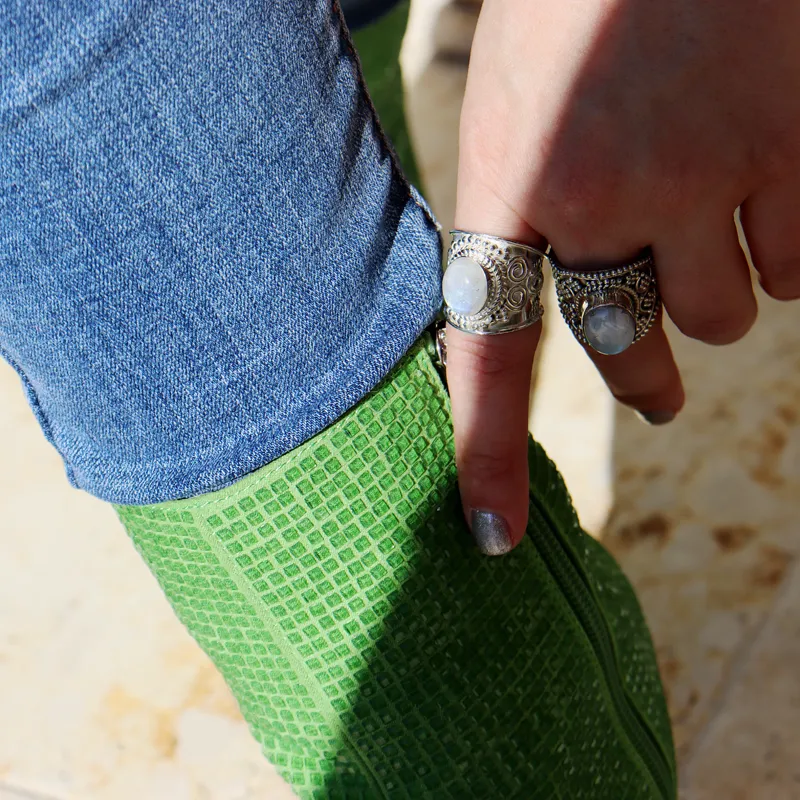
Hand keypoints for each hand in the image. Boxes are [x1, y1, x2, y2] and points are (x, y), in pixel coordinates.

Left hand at [448, 0, 799, 553]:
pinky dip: (788, 248)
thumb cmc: (570, 3)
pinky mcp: (788, 149)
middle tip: (652, 387)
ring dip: (719, 290)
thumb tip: (566, 304)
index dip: (488, 453)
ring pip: (723, 316)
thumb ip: (527, 214)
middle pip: (630, 350)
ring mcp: (698, 175)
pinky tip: (765, 184)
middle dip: (645, 375)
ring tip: (708, 225)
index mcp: (508, 186)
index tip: (494, 536)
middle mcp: (597, 198)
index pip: (485, 354)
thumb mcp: (517, 107)